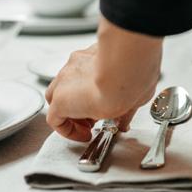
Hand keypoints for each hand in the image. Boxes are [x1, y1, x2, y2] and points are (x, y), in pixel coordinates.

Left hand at [45, 16, 162, 141]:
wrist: (124, 74)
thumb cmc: (134, 73)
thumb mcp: (136, 89)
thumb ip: (128, 105)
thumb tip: (126, 120)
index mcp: (94, 56)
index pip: (83, 73)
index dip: (89, 92)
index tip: (99, 104)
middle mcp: (78, 64)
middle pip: (67, 85)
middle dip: (78, 103)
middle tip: (93, 117)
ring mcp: (66, 80)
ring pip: (57, 99)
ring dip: (71, 115)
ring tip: (86, 128)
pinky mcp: (60, 100)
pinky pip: (55, 120)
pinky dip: (66, 129)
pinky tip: (81, 135)